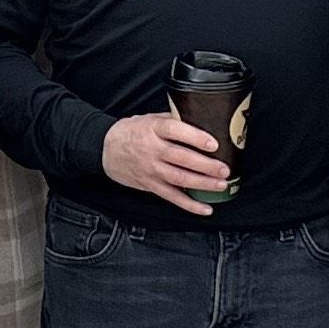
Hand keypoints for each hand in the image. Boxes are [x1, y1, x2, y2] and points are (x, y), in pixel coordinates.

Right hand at [100, 109, 226, 214]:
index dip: (195, 137)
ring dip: (202, 184)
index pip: (175, 131)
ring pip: (179, 179)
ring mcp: (151, 170)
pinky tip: (205, 208)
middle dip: (206, 165)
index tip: (213, 143)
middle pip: (181, 158)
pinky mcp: (150, 185)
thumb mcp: (149, 119)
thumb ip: (172, 121)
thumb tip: (200, 120)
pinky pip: (172, 197)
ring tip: (221, 185)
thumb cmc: (132, 132)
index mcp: (153, 129)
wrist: (105, 149)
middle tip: (224, 169)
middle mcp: (152, 150)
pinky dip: (189, 205)